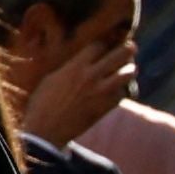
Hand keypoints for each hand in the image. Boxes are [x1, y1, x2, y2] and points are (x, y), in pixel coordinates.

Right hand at [22, 28, 136, 153]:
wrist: (46, 130)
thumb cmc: (43, 102)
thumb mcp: (53, 77)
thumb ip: (71, 67)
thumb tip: (79, 62)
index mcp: (76, 65)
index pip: (99, 45)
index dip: (104, 43)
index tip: (107, 44)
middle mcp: (91, 75)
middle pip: (119, 55)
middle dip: (127, 49)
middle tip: (132, 47)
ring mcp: (100, 92)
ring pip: (126, 74)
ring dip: (130, 70)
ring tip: (131, 69)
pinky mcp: (104, 108)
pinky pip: (121, 95)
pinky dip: (122, 91)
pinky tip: (119, 91)